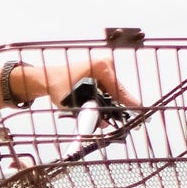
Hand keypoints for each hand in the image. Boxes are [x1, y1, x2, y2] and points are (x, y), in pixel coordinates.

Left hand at [11, 52, 138, 111]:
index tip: (139, 110)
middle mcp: (105, 64)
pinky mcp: (102, 73)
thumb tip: (103, 123)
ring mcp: (105, 67)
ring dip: (111, 105)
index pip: (118, 89)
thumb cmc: (57, 85)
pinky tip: (103, 110)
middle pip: (118, 91)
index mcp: (100, 67)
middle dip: (117, 108)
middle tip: (123, 122)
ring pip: (114, 92)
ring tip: (107, 118)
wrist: (48, 78)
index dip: (128, 103)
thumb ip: (89, 113)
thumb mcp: (72, 102)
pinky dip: (106, 100)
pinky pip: (109, 90)